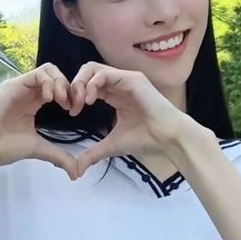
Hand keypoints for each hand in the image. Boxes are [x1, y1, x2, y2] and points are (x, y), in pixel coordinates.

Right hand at [0, 63, 78, 179]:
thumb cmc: (4, 147)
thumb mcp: (38, 149)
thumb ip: (59, 156)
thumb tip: (77, 172)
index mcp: (34, 102)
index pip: (58, 87)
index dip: (71, 95)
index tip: (74, 111)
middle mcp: (28, 91)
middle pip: (55, 74)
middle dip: (69, 87)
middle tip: (71, 105)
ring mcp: (20, 87)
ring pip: (48, 70)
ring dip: (60, 83)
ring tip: (61, 101)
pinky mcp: (12, 86)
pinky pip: (37, 74)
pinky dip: (48, 83)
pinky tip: (49, 99)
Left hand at [69, 62, 202, 175]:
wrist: (168, 139)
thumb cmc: (146, 139)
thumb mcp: (112, 145)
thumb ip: (93, 154)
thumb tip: (76, 170)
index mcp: (114, 94)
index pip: (87, 84)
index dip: (75, 95)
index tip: (72, 112)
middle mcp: (118, 84)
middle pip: (86, 72)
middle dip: (74, 86)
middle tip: (73, 106)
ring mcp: (125, 79)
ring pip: (92, 69)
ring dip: (81, 83)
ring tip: (81, 103)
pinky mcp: (132, 79)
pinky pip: (104, 73)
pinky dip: (92, 84)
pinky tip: (90, 101)